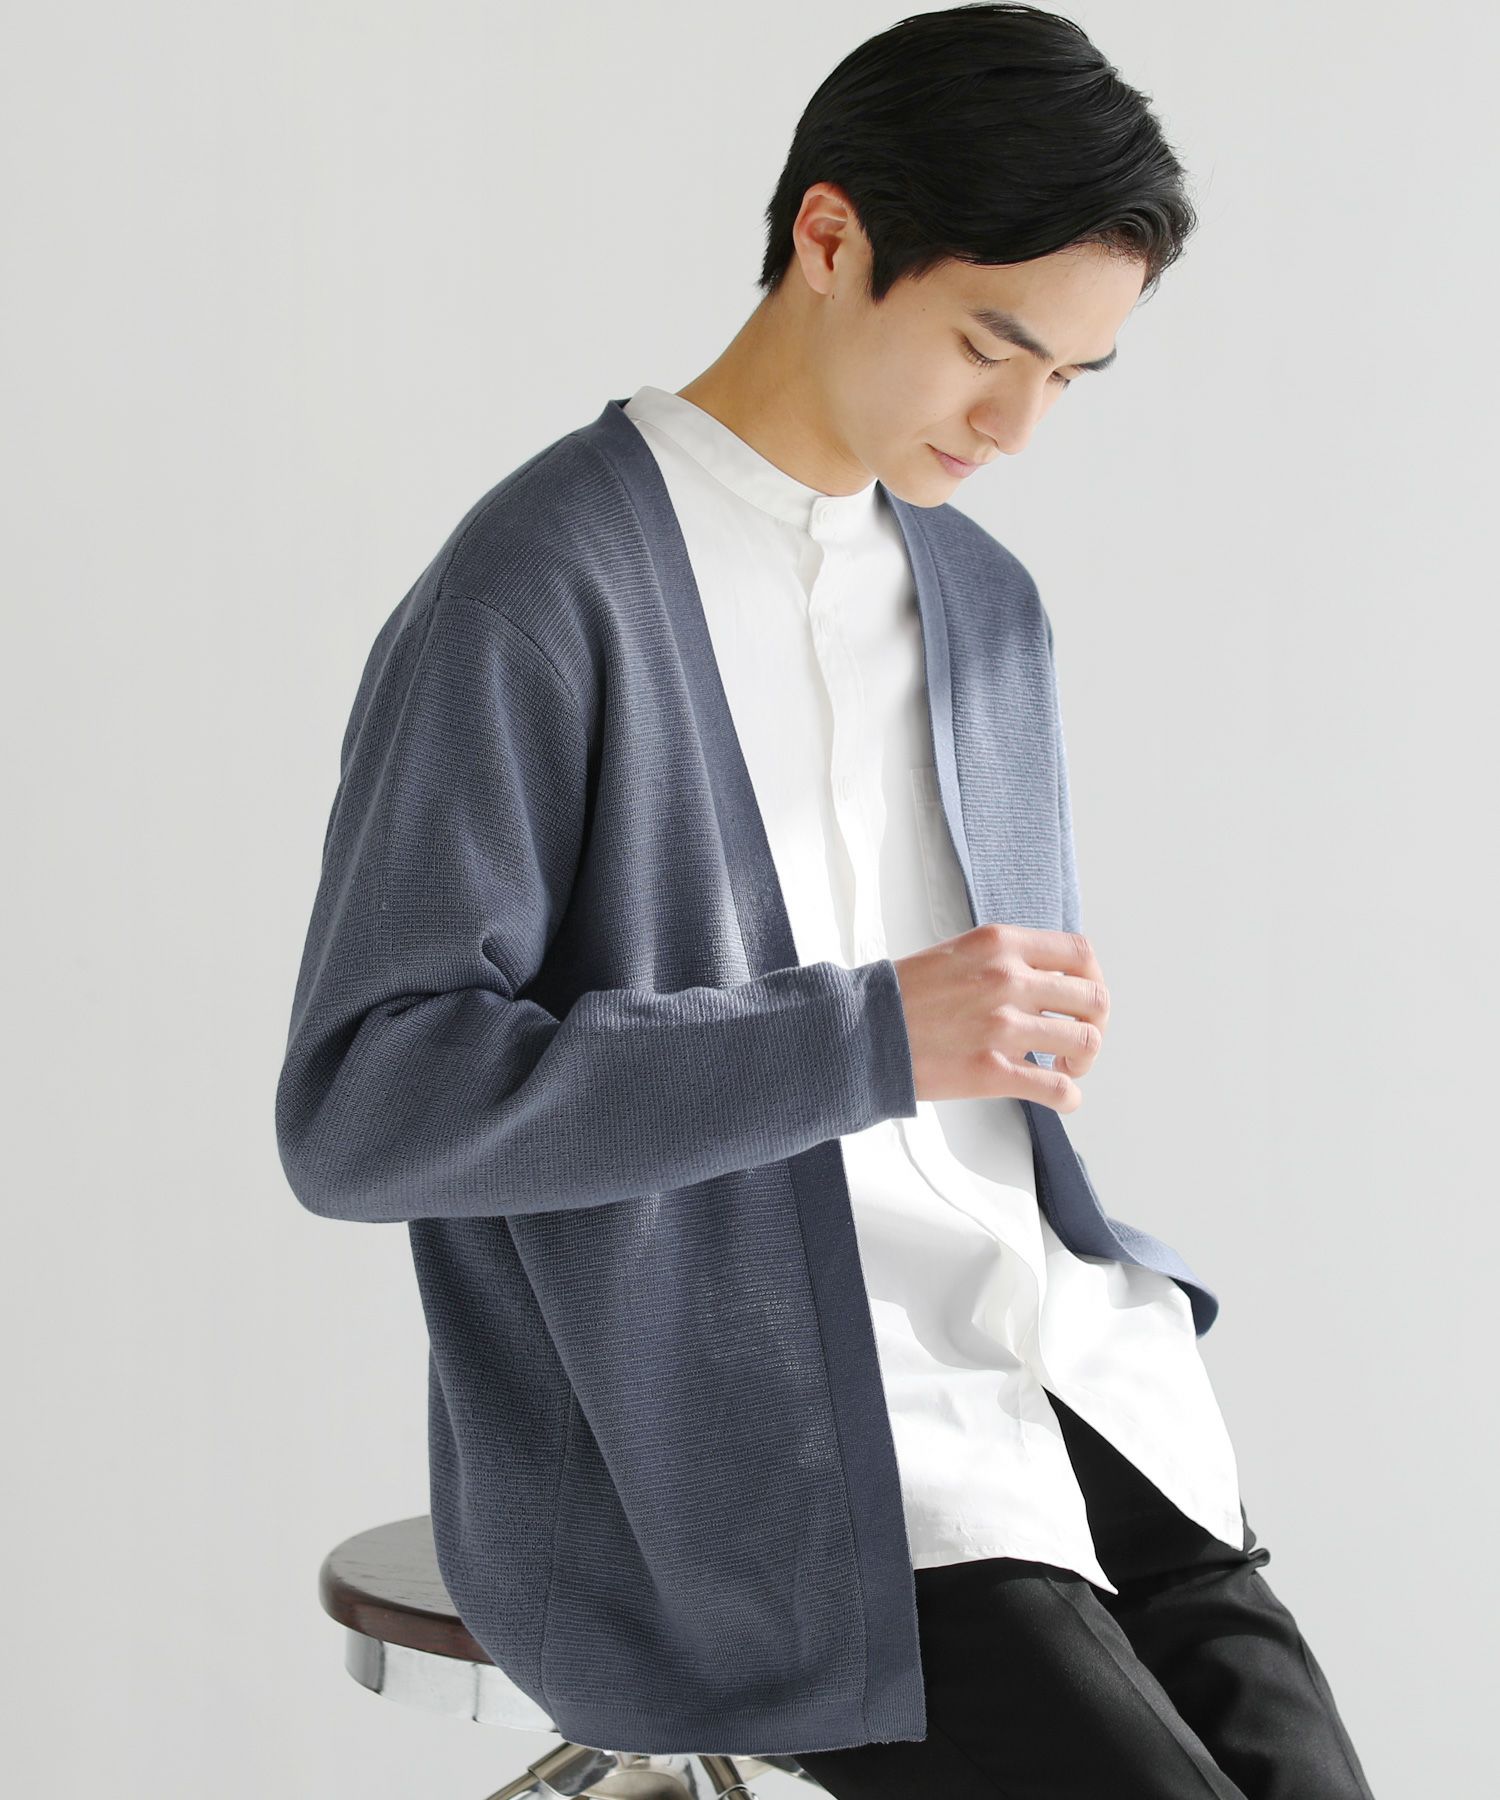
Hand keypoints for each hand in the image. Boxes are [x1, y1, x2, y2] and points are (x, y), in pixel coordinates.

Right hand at [890, 923, 1108, 1113]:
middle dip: (1094, 1024)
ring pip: (1085, 1043)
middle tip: (1076, 1040)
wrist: (860, 1030)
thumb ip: (1005, 959)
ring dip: (1084, 1061)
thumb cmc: (903, 996)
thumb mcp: (959, 953)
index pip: (1080, 953)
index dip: (1092, 979)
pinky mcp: (992, 1070)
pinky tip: (1058, 1097)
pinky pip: (1058, 1089)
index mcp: (999, 944)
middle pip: (1093, 999)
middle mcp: (1007, 979)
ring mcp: (1002, 1026)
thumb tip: (1047, 979)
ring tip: (1065, 1068)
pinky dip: (1069, 1097)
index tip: (1080, 998)